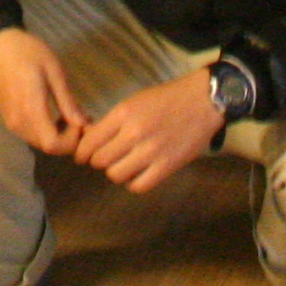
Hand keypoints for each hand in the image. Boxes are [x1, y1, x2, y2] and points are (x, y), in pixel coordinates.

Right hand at [0, 28, 87, 156]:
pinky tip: (54, 115)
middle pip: (47, 147)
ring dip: (57, 136)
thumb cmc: (27, 52)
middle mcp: (19, 123)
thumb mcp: (54, 71)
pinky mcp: (8, 120)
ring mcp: (11, 123)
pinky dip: (46, 132)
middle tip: (80, 118)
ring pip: (39, 143)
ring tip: (69, 115)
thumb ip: (67, 101)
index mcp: (31, 109)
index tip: (81, 121)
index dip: (72, 140)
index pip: (53, 145)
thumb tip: (83, 125)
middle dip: (68, 139)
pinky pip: (31, 135)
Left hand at [74, 67, 225, 192]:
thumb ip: (113, 122)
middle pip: (100, 160)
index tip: (83, 155)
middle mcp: (134, 133)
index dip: (82, 152)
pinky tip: (137, 173)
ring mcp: (151, 151)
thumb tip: (91, 140)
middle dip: (98, 161)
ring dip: (116, 172)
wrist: (202, 101)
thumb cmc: (166, 98)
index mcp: (123, 113)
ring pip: (116, 175)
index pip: (89, 142)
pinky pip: (138, 186)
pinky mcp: (167, 166)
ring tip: (123, 165)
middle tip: (106, 158)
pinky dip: (134, 183)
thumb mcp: (134, 102)